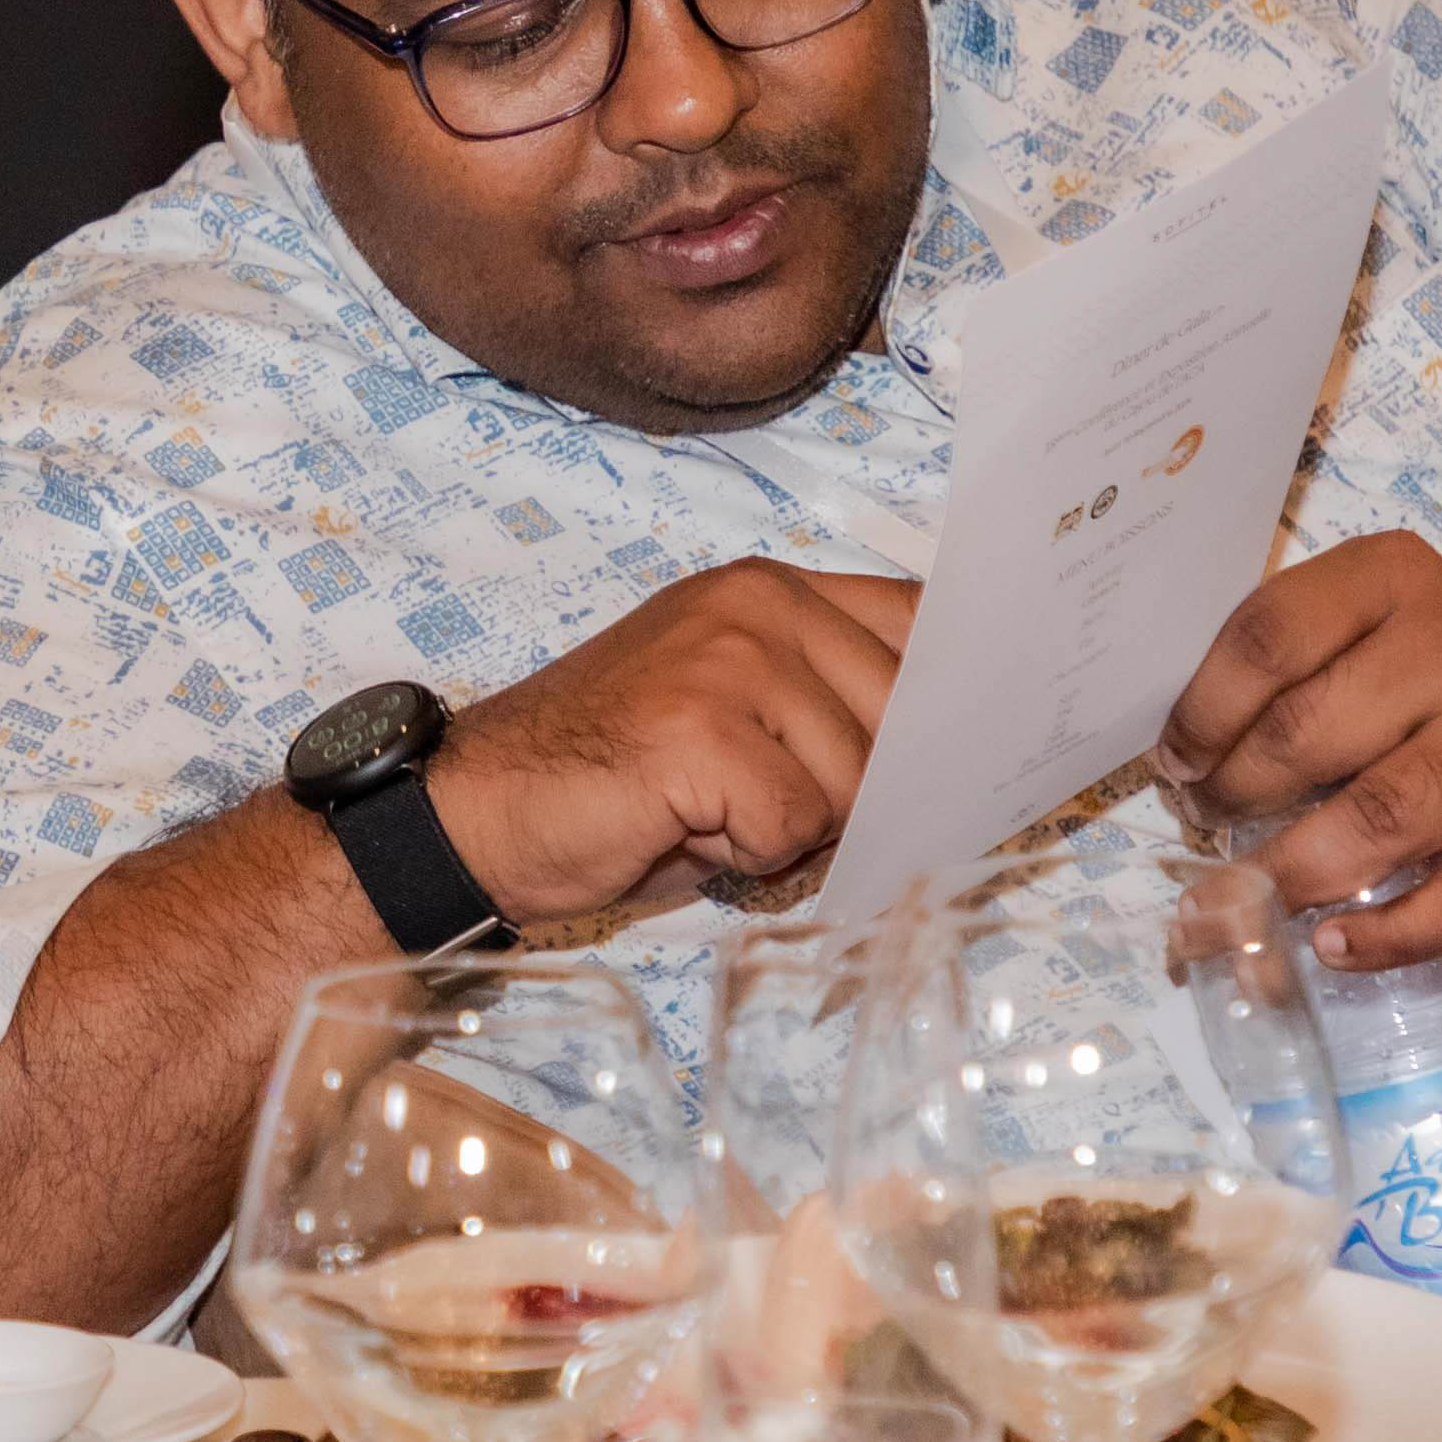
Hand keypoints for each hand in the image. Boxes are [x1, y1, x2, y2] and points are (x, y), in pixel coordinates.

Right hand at [418, 558, 916, 928]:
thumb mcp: (734, 718)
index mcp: (768, 590)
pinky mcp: (702, 727)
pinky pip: (794, 822)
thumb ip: (827, 707)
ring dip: (792, 827)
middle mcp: (756, 605)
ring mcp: (729, 659)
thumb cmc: (609, 780)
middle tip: (770, 807)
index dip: (954, 691)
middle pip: (903, 714)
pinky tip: (683, 827)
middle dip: (863, 787)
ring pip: (853, 778)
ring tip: (707, 811)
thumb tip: (946, 757)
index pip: (919, 622)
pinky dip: (748, 852)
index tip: (963, 746)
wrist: (478, 809)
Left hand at [1151, 533, 1441, 969]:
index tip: (1176, 764)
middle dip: (1236, 793)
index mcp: (1393, 583)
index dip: (1204, 711)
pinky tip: (1330, 946)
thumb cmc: (1419, 677)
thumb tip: (1180, 770)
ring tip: (1234, 906)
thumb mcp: (1354, 631)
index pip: (1271, 636)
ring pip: (1380, 819)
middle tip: (1204, 825)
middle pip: (1311, 732)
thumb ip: (1276, 674)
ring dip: (1290, 873)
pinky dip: (1385, 937)